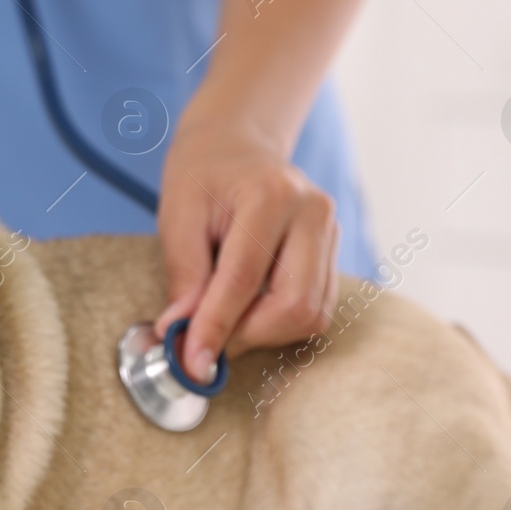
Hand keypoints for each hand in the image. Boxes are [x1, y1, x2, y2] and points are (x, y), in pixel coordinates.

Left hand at [155, 126, 339, 382]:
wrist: (235, 146)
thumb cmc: (201, 177)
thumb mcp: (177, 217)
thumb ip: (184, 277)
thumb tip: (181, 335)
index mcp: (270, 195)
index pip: (245, 279)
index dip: (217, 327)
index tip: (193, 363)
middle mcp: (312, 213)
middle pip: (293, 304)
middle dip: (247, 336)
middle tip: (205, 343)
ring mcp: (330, 232)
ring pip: (310, 314)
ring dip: (263, 334)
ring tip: (224, 322)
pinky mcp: (333, 252)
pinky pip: (316, 308)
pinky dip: (279, 324)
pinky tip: (248, 312)